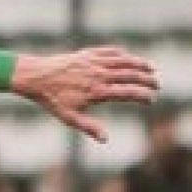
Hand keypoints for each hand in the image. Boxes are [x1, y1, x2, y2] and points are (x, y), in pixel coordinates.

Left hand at [12, 46, 158, 141]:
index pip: (128, 92)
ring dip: (141, 64)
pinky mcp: (88, 54)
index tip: (150, 100)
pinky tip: (130, 59)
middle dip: (148, 80)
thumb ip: (89, 127)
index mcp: (96, 91)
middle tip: (156, 85)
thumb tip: (105, 140)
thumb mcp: (69, 117)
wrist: (35, 77)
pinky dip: (124, 55)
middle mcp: (98, 75)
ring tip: (152, 69)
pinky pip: (111, 52)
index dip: (143, 96)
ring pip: (125, 61)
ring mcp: (94, 62)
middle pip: (131, 75)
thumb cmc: (51, 99)